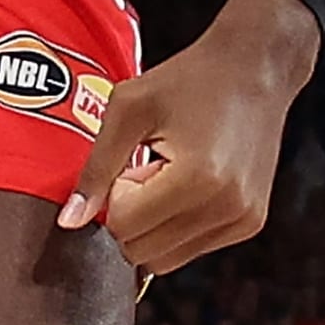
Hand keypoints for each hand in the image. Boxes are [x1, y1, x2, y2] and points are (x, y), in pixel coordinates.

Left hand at [56, 0, 319, 276]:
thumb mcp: (131, 107)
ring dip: (153, 226)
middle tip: (146, 167)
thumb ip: (97, 167)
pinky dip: (178, 228)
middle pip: (143, 253)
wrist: (255, 63)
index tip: (131, 160)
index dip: (116, 194)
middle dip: (131, 216)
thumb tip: (69, 222)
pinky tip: (188, 183)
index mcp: (197, 177)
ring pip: (167, 261)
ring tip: (168, 175)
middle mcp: (225, 206)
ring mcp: (242, 219)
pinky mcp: (250, 223)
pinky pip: (194, 250)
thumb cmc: (191, 77)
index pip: (125, 226)